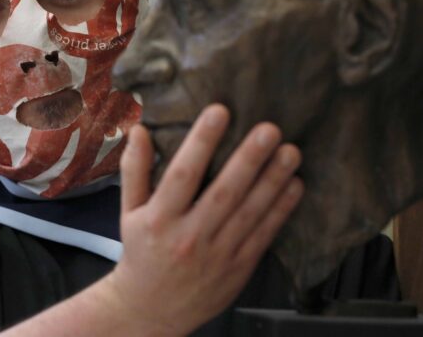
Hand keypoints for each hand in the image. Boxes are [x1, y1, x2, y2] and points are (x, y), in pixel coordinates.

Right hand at [103, 104, 302, 335]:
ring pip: (249, 213)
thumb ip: (134, 170)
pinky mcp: (238, 268)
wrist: (151, 310)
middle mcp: (189, 237)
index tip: (219, 112)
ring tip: (290, 152)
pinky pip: (263, 235)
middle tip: (270, 130)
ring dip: (273, 181)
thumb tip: (139, 130)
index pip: (182, 175)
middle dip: (249, 160)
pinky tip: (294, 186)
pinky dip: (280, 211)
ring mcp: (216, 255)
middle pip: (223, 193)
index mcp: (158, 219)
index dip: (201, 143)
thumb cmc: (140, 253)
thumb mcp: (127, 211)